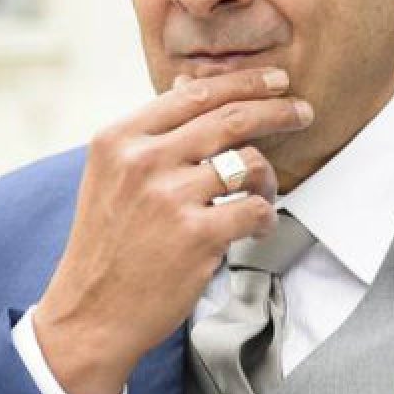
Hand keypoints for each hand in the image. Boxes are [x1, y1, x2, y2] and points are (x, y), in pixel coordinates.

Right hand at [32, 67, 312, 393]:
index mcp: (120, 138)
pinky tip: (256, 226)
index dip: (243, 82)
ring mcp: (170, 198)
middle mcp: (143, 161)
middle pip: (231, 118)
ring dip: (267, 178)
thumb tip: (187, 84)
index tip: (274, 81)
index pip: (194, 94)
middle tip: (303, 111)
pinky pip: (255, 210)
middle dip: (278, 110)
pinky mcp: (196, 236)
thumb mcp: (112, 174)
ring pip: (249, 163)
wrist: (90, 312)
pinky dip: (265, 217)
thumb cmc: (107, 242)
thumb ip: (152, 133)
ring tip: (262, 193)